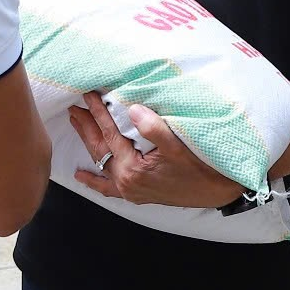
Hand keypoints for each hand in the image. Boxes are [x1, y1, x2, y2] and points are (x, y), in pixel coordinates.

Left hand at [69, 91, 243, 210]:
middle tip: (74, 107)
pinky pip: (109, 188)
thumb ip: (154, 128)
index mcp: (133, 168)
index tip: (88, 95)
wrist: (216, 191)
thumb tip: (133, 109)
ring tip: (76, 125)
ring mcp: (129, 190)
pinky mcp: (136, 194)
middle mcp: (126, 182)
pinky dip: (95, 181)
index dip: (98, 112)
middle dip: (86, 126)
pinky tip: (81, 176)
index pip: (110, 134)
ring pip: (102, 163)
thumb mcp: (178, 146)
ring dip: (88, 144)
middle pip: (100, 148)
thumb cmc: (199, 168)